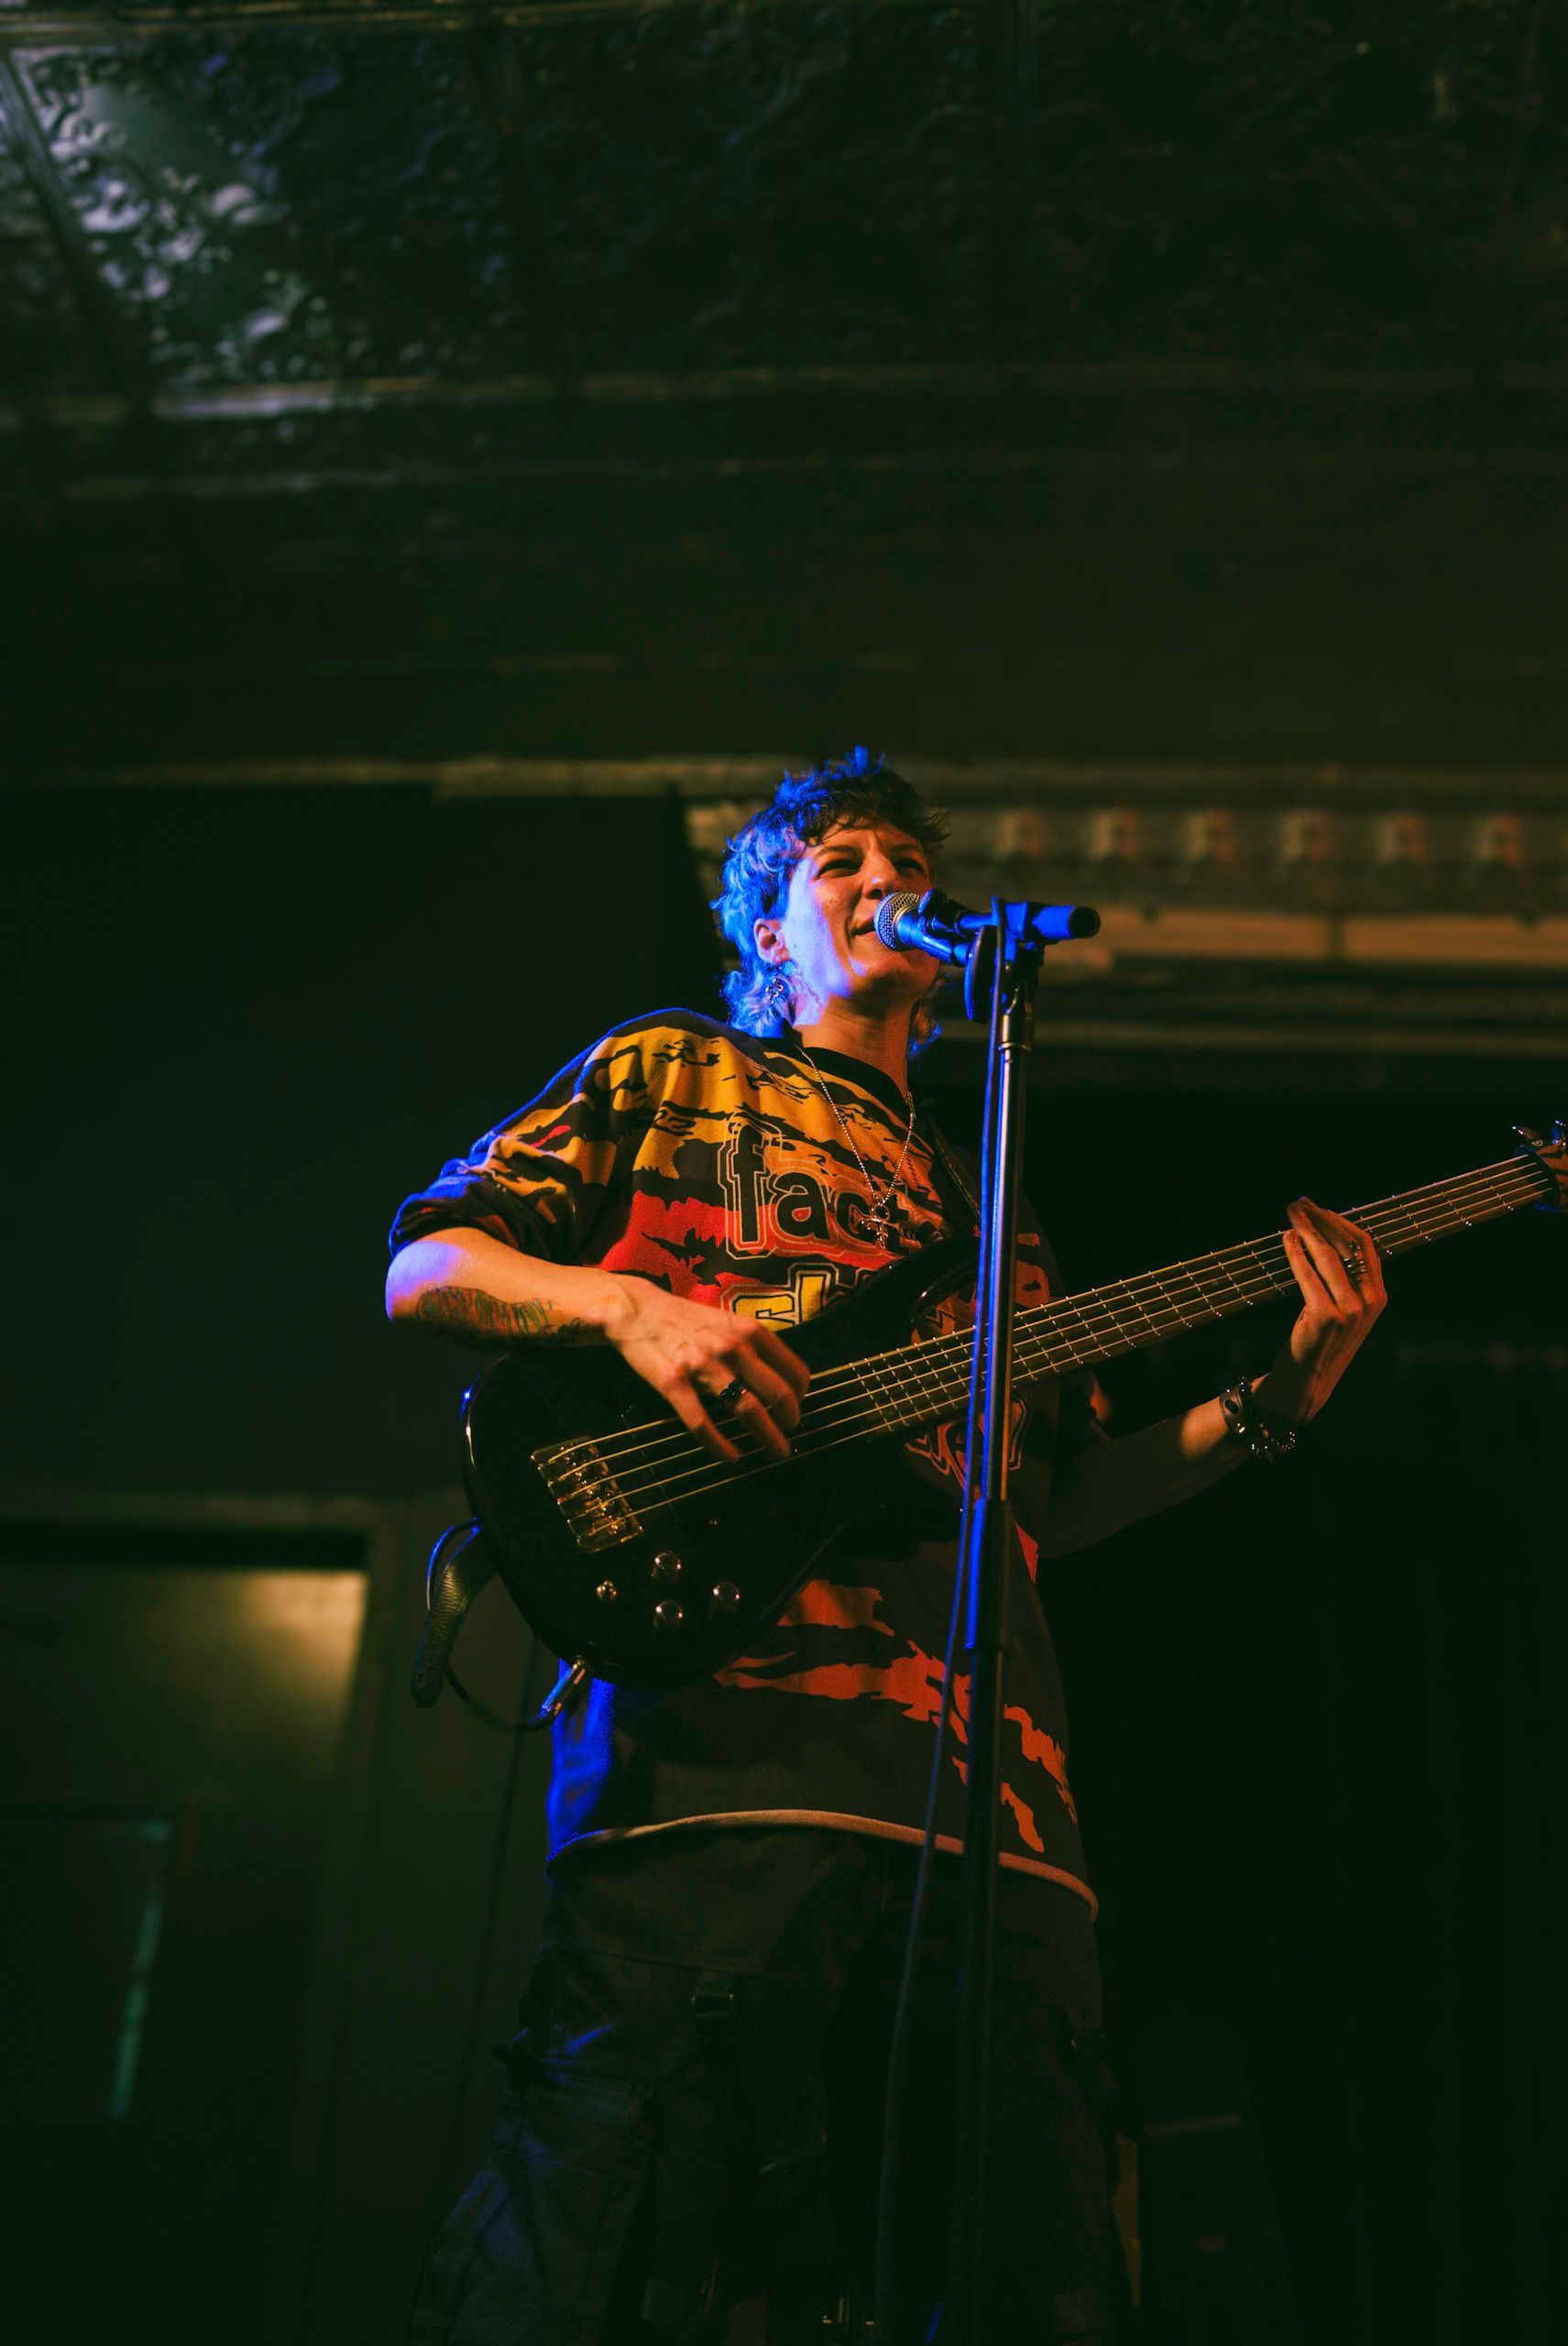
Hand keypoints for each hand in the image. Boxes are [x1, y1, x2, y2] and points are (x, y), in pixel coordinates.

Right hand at [605, 1276, 809, 1463]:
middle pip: (777, 1393)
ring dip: (767, 1437)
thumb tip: (781, 1376)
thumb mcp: (727, 1320)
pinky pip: (702, 1423)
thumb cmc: (685, 1319)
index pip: (793, 1369)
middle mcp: (732, 1346)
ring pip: (747, 1409)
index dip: (801, 1396)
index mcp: (749, 1331)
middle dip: (791, 1421)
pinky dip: (720, 1446)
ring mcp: (703, 1365)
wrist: (637, 1311)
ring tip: (776, 1453)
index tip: (797, 1408)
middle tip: (791, 1436)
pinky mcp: (674, 1383)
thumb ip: (753, 1343)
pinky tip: (731, 1457)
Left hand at [1253, 1196, 1386, 1424]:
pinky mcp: (1324, 1315)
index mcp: (1378, 1297)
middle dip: (1321, 1218)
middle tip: (1299, 1203)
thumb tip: (1324, 1235)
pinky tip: (1286, 1238)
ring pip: (1325, 1254)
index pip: (1364, 1245)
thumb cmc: (1321, 1341)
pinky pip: (1306, 1273)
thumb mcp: (1344, 1309)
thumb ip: (1344, 1279)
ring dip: (1305, 1228)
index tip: (1318, 1208)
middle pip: (1345, 1244)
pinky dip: (1294, 1251)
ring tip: (1290, 1213)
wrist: (1308, 1380)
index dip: (1340, 1221)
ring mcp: (1348, 1310)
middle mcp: (1369, 1302)